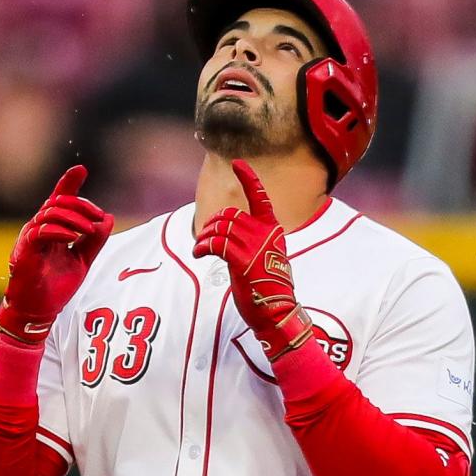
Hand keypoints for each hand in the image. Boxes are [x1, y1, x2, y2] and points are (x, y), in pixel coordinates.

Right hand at [0, 166, 113, 344]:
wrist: (39, 310)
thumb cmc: (56, 285)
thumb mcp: (83, 260)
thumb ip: (95, 240)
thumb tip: (109, 218)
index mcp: (52, 228)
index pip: (59, 200)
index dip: (68, 182)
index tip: (81, 169)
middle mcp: (39, 228)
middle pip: (58, 202)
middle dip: (81, 205)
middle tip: (99, 216)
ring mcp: (30, 237)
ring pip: (50, 212)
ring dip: (73, 217)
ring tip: (89, 229)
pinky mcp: (25, 250)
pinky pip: (40, 231)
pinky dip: (59, 230)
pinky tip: (72, 237)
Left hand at [193, 159, 313, 360]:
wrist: (277, 312)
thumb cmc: (268, 288)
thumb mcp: (265, 256)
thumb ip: (253, 239)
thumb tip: (227, 232)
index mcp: (273, 230)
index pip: (261, 197)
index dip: (248, 178)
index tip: (238, 163)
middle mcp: (266, 233)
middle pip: (229, 214)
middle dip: (211, 224)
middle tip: (204, 240)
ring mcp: (256, 246)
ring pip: (219, 228)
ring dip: (204, 237)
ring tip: (200, 249)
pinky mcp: (243, 261)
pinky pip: (215, 243)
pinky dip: (202, 246)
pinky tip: (199, 254)